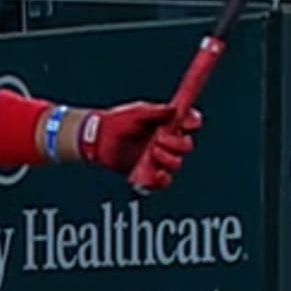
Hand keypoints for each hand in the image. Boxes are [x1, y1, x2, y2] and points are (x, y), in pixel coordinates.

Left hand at [76, 100, 200, 183]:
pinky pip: (163, 182)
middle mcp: (167, 141)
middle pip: (186, 145)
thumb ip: (155, 111)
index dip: (192, 122)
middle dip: (177, 143)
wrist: (98, 138)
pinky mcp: (149, 174)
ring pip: (176, 163)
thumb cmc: (118, 121)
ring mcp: (159, 158)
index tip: (187, 123)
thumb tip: (174, 109)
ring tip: (151, 152)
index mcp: (168, 123)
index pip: (190, 122)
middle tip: (159, 140)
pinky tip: (157, 174)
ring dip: (167, 158)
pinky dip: (163, 180)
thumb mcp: (137, 112)